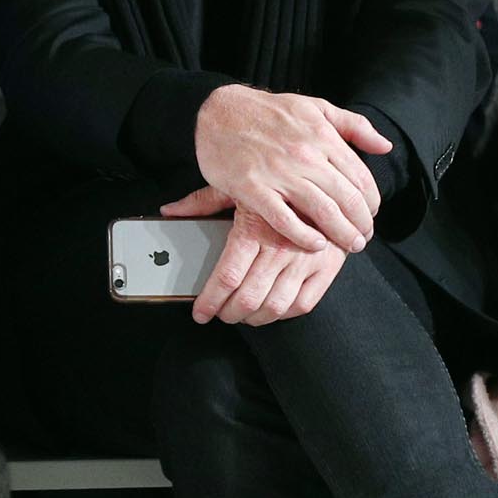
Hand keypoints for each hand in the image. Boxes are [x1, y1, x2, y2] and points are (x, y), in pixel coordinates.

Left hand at [175, 197, 344, 325]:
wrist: (328, 178)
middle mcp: (281, 248)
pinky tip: (271, 310)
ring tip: (242, 315)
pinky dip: (282, 314)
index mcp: (255, 229)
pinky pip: (302, 304)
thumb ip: (203, 203)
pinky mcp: (327, 268)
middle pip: (247, 298)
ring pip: (274, 307)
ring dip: (253, 318)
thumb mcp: (239, 186)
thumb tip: (170, 211)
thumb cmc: (278, 182)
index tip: (200, 313)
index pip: (226, 277)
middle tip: (220, 314)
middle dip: (228, 313)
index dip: (209, 302)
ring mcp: (306, 260)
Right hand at [193, 84, 390, 254]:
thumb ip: (354, 126)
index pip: (360, 177)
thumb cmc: (268, 112)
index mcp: (323, 135)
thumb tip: (385, 146)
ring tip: (349, 245)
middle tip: (364, 238)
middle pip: (346, 198)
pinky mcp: (252, 189)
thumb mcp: (317, 107)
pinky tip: (316, 245)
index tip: (372, 215)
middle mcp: (305, 155)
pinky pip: (284, 220)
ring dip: (341, 234)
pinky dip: (304, 236)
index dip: (372, 202)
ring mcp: (278, 173)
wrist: (217, 112)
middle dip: (361, 224)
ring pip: (322, 212)